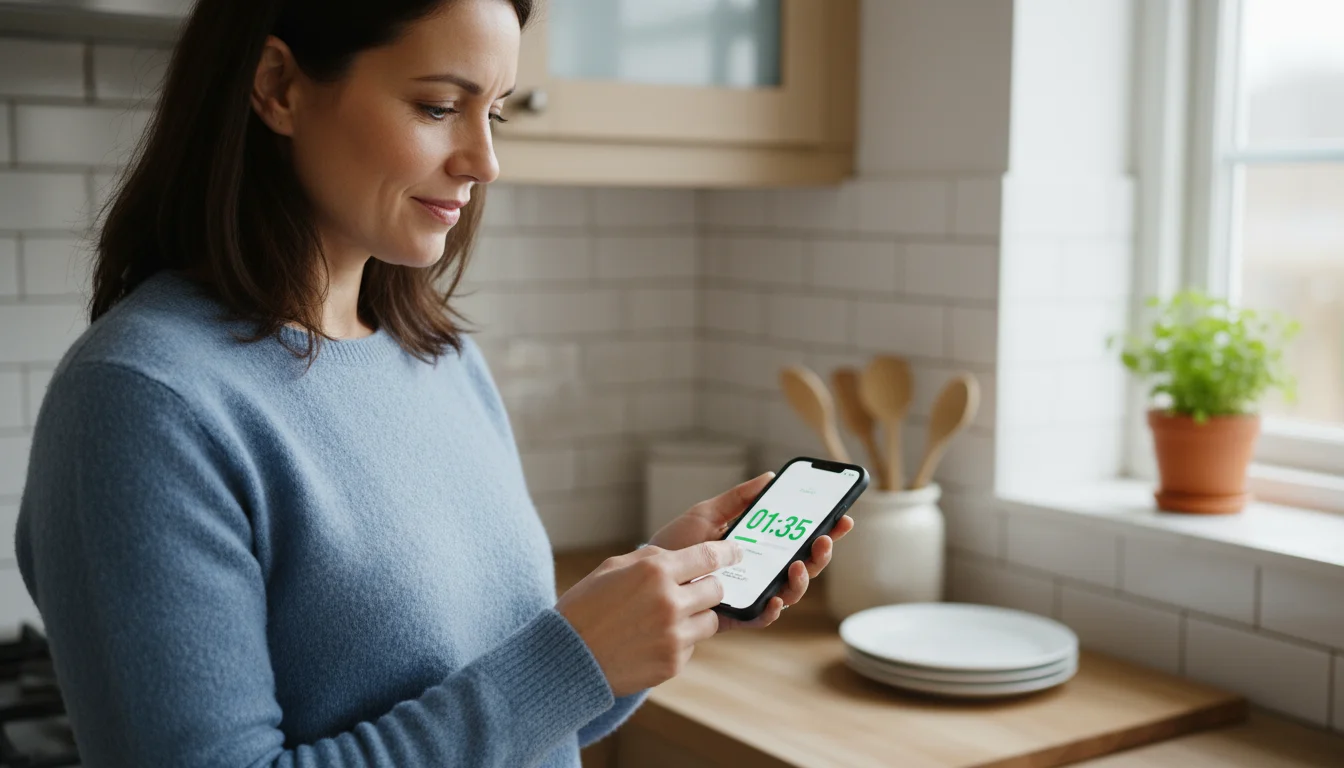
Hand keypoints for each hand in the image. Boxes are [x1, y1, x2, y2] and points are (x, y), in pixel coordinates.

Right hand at [556, 541, 741, 697]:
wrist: (566, 658)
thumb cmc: (585, 607)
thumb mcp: (612, 568)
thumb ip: (651, 559)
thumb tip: (682, 558)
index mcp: (655, 570)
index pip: (709, 556)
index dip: (728, 552)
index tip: (736, 551)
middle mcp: (670, 601)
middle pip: (717, 589)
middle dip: (708, 588)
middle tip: (693, 590)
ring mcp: (674, 635)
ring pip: (710, 620)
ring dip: (696, 616)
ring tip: (666, 619)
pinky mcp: (673, 662)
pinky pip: (691, 645)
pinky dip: (679, 641)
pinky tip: (650, 641)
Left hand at [647, 472, 855, 632]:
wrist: (645, 574)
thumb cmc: (675, 544)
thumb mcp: (706, 514)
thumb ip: (737, 499)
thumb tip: (769, 477)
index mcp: (758, 546)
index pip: (799, 539)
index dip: (825, 530)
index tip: (842, 517)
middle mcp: (759, 571)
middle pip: (803, 566)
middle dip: (822, 553)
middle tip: (825, 538)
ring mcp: (750, 594)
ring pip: (789, 593)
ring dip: (802, 580)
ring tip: (799, 565)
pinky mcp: (735, 616)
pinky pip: (761, 618)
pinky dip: (773, 610)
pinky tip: (775, 598)